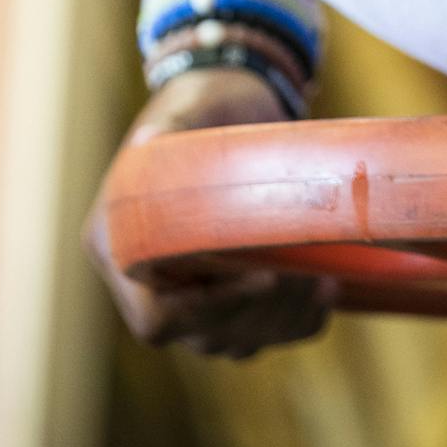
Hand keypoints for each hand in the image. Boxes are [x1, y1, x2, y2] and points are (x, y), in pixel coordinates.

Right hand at [84, 67, 337, 358]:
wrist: (232, 107)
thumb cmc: (205, 105)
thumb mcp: (187, 109)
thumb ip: (171, 131)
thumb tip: (154, 143)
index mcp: (121, 246)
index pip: (155, 318)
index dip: (208, 312)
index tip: (261, 276)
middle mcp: (148, 284)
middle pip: (202, 336)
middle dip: (260, 312)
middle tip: (305, 274)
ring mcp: (191, 297)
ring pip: (235, 341)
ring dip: (284, 317)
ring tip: (320, 275)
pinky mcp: (232, 300)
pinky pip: (266, 336)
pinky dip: (299, 321)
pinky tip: (325, 285)